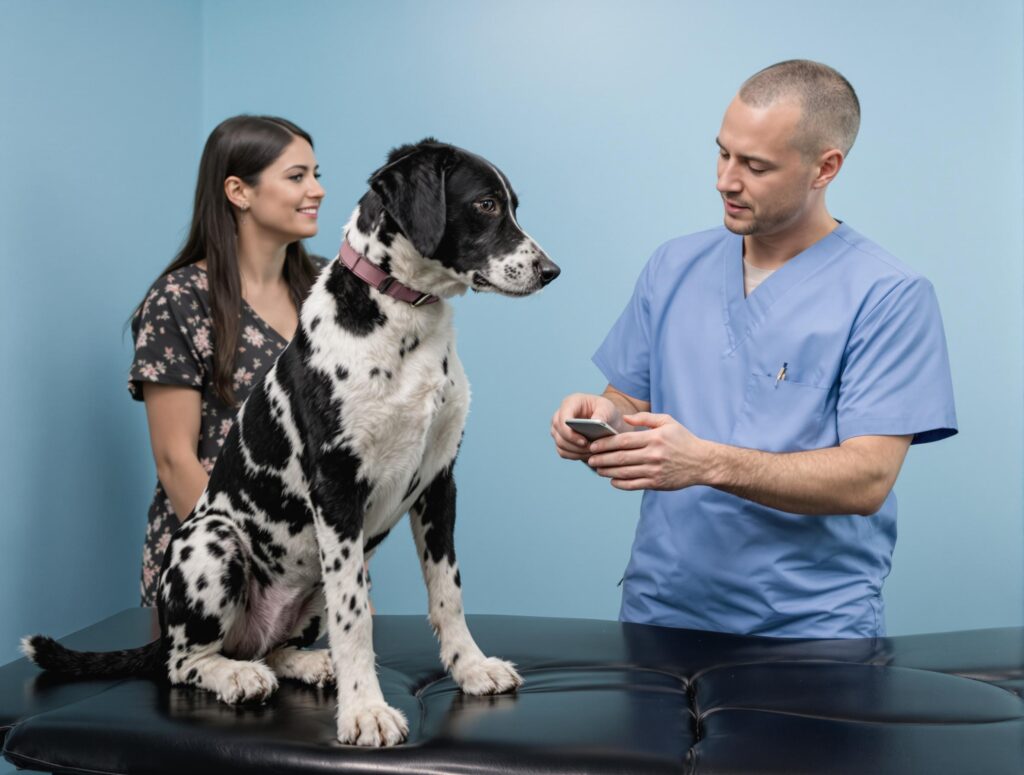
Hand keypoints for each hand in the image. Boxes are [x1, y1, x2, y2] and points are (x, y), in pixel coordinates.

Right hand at [550, 393, 623, 460]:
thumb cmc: (605, 411)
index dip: (570, 432)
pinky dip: (575, 456)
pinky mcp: (560, 440)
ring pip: (560, 444)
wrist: (606, 421)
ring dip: (576, 452)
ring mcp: (558, 429)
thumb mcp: (608, 408)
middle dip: (575, 445)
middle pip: (559, 434)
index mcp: (570, 403)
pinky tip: (587, 455)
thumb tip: (596, 422)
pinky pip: (563, 452)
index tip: (584, 442)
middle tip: (591, 450)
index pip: (562, 419)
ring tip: (592, 453)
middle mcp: (559, 415)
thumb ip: (603, 413)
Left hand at [587, 412, 712, 490]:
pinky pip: (634, 485)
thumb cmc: (683, 439)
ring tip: (597, 469)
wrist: (702, 462)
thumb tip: (624, 418)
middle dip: (602, 458)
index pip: (623, 440)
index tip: (593, 445)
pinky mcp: (657, 483)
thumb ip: (645, 418)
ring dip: (608, 472)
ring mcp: (654, 470)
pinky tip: (612, 480)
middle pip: (620, 457)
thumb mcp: (668, 422)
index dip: (605, 443)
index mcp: (654, 438)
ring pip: (624, 472)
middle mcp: (653, 455)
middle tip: (590, 459)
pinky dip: (620, 484)